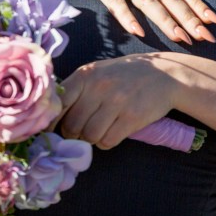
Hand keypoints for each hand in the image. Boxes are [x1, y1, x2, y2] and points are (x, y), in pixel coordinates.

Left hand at [57, 54, 184, 149]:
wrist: (164, 75)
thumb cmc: (124, 75)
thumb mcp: (98, 72)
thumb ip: (76, 89)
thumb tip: (52, 114)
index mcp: (86, 74)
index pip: (58, 103)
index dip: (52, 122)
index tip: (51, 131)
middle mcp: (99, 87)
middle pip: (72, 125)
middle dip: (73, 134)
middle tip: (80, 131)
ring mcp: (116, 102)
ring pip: (89, 136)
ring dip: (90, 139)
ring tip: (98, 130)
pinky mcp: (132, 117)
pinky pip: (107, 141)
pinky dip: (106, 142)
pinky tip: (111, 133)